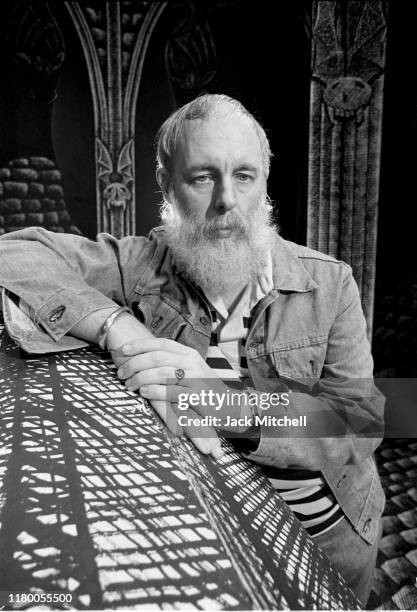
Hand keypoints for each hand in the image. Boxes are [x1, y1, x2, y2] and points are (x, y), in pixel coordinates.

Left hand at [115, 338, 251, 431]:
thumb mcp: (191, 370)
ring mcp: (195, 379)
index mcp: (189, 353)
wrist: (231, 407)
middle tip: (121, 373)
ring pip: (161, 372)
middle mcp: (192, 362)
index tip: (122, 351)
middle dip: (134, 364)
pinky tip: (144, 393)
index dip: (139, 345)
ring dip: (140, 378)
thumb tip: (143, 360)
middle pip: (157, 357)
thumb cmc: (205, 389)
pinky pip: (171, 391)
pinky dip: (154, 391)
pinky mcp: (197, 397)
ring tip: (129, 385)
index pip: (161, 343)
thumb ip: (172, 363)